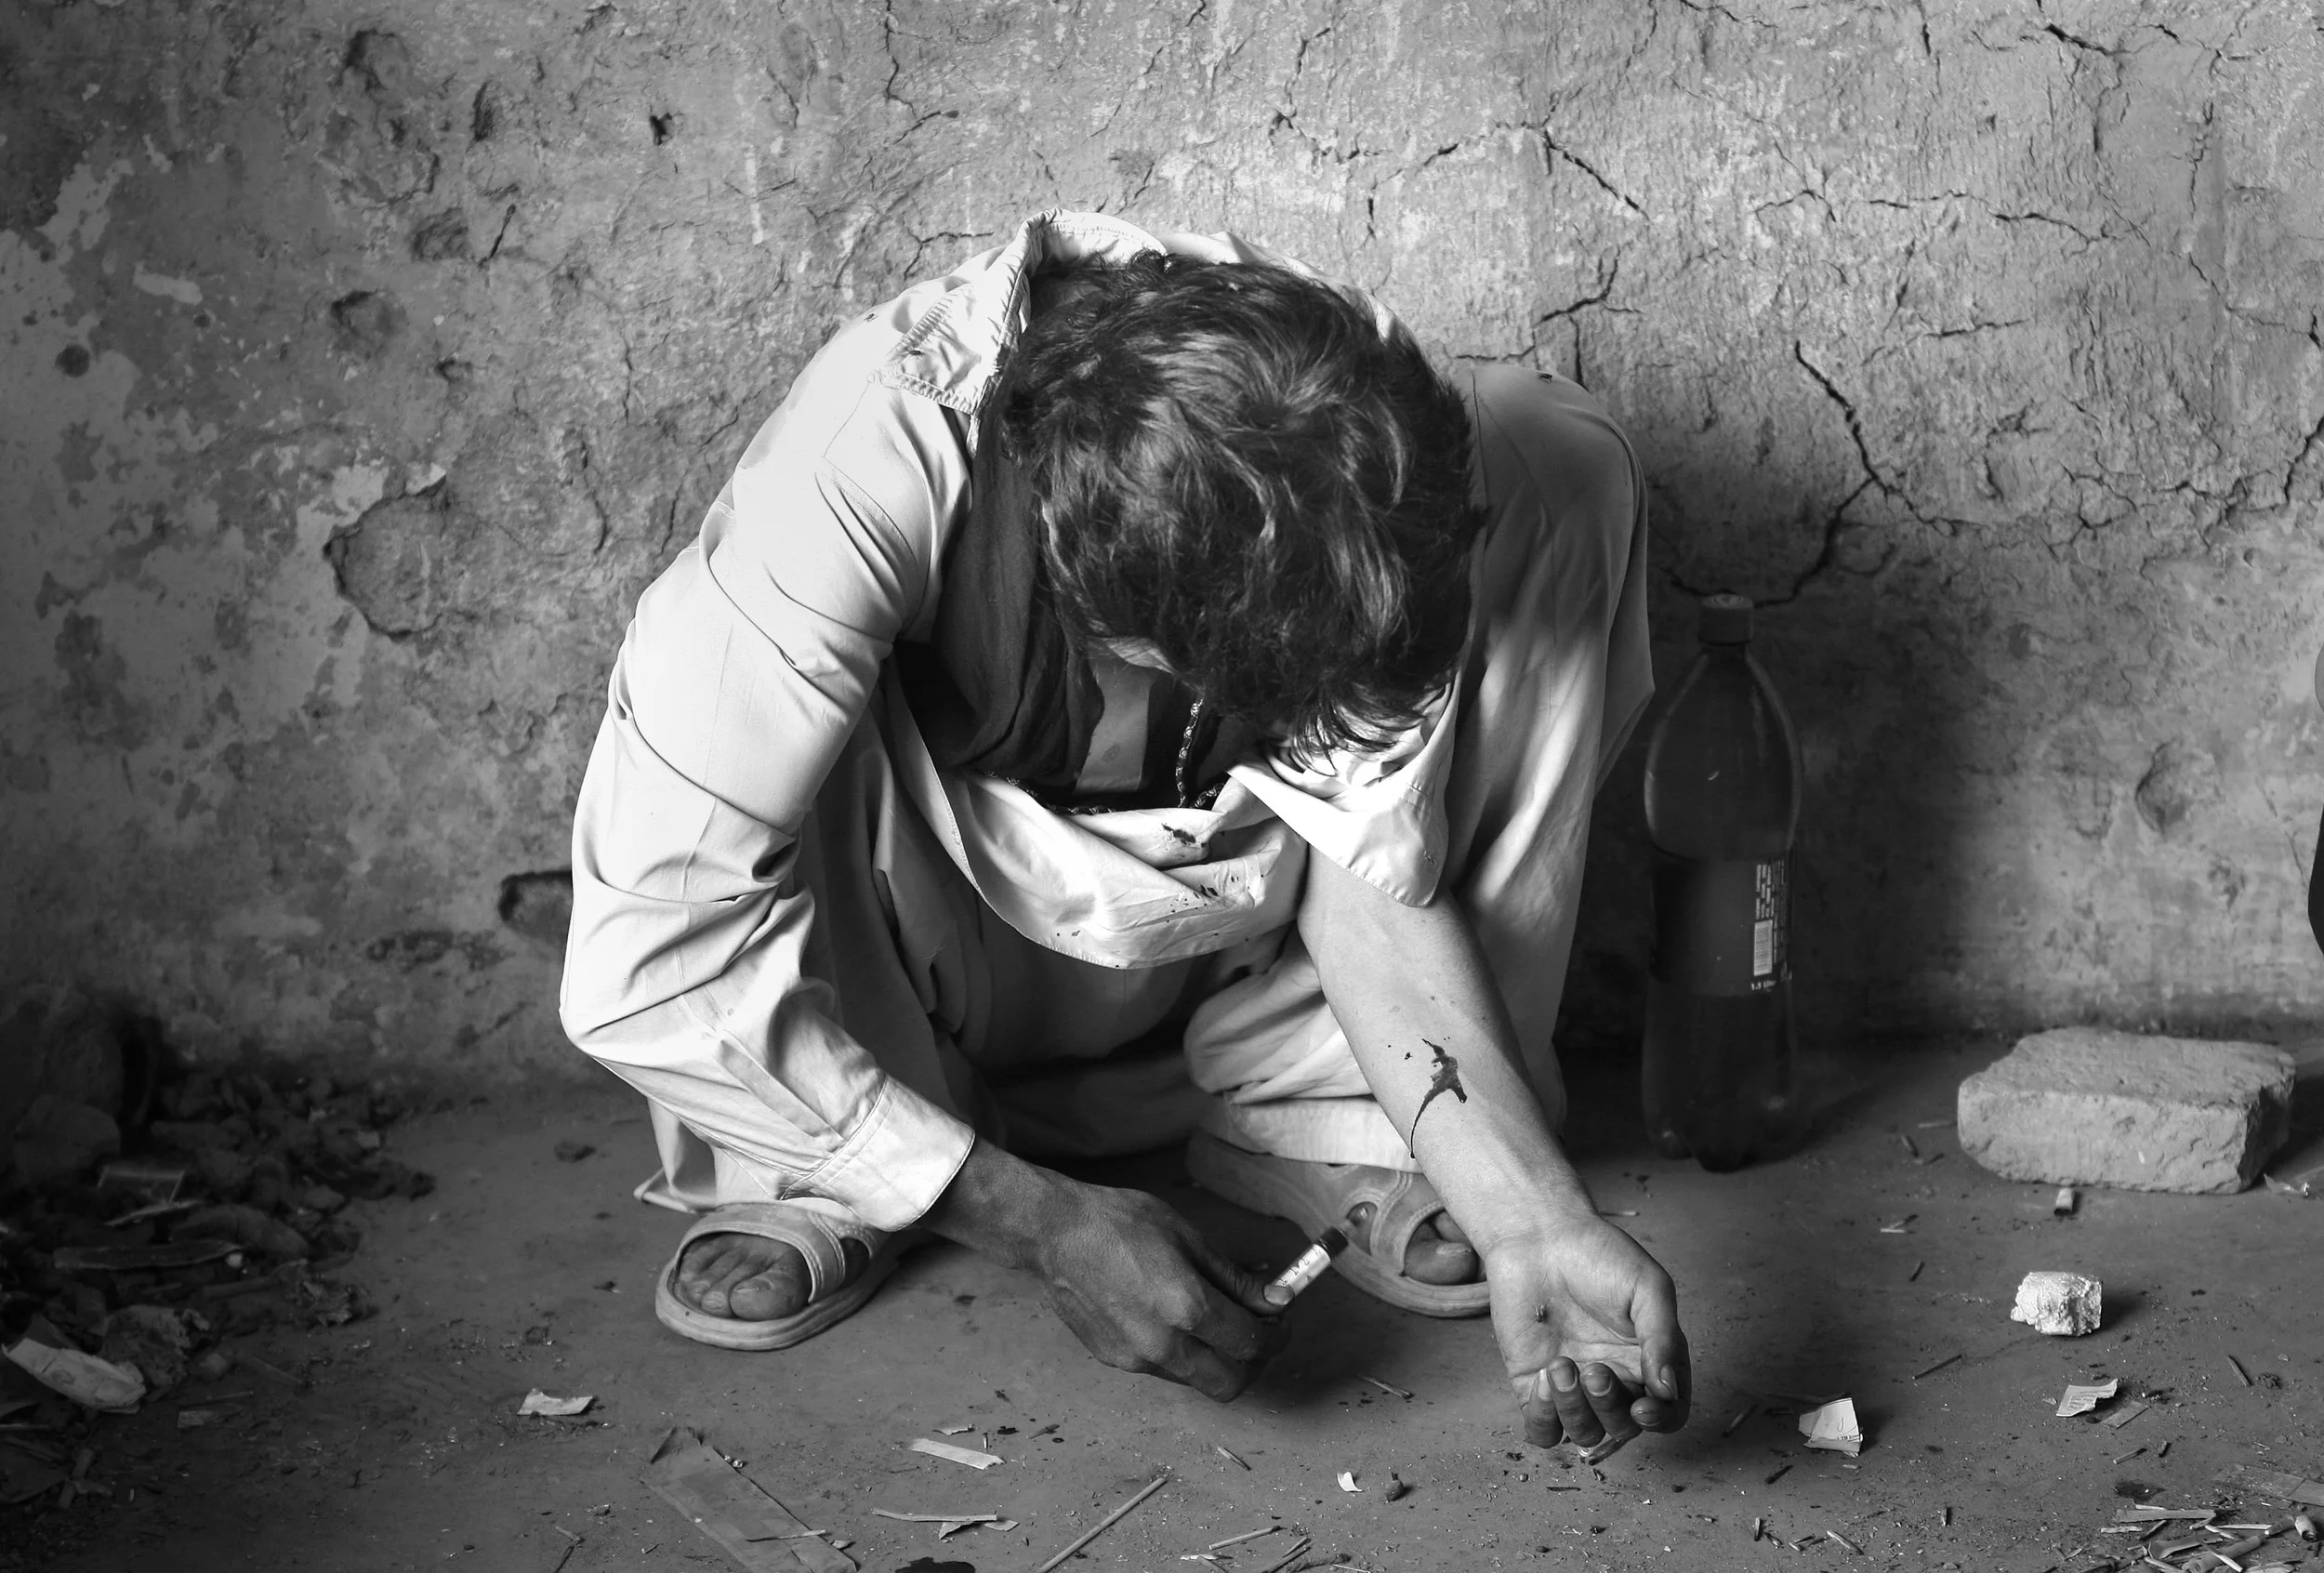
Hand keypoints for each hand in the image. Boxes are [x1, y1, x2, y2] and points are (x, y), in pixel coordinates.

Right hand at [1029, 1176, 1287, 1399]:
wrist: (1055, 1234)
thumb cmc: (1120, 1224)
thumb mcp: (1188, 1238)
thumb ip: (1233, 1278)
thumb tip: (1273, 1299)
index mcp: (1187, 1307)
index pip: (1251, 1343)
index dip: (1275, 1336)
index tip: (1279, 1324)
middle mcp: (1163, 1343)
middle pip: (1229, 1383)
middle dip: (1252, 1365)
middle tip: (1255, 1335)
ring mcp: (1135, 1358)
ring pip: (1195, 1379)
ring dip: (1215, 1361)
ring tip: (1212, 1321)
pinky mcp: (1114, 1360)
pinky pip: (1163, 1369)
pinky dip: (1181, 1353)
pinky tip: (1171, 1319)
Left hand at [1482, 1215, 1689, 1454]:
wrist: (1539, 1235)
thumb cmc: (1600, 1256)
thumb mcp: (1648, 1289)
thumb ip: (1663, 1340)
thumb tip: (1668, 1391)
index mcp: (1649, 1361)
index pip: (1667, 1412)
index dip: (1660, 1420)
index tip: (1642, 1407)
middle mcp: (1614, 1380)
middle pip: (1622, 1428)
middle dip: (1608, 1406)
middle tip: (1593, 1368)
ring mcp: (1574, 1386)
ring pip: (1583, 1434)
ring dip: (1574, 1410)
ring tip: (1561, 1365)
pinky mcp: (1534, 1385)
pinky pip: (1543, 1430)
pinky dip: (1544, 1420)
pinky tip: (1544, 1381)